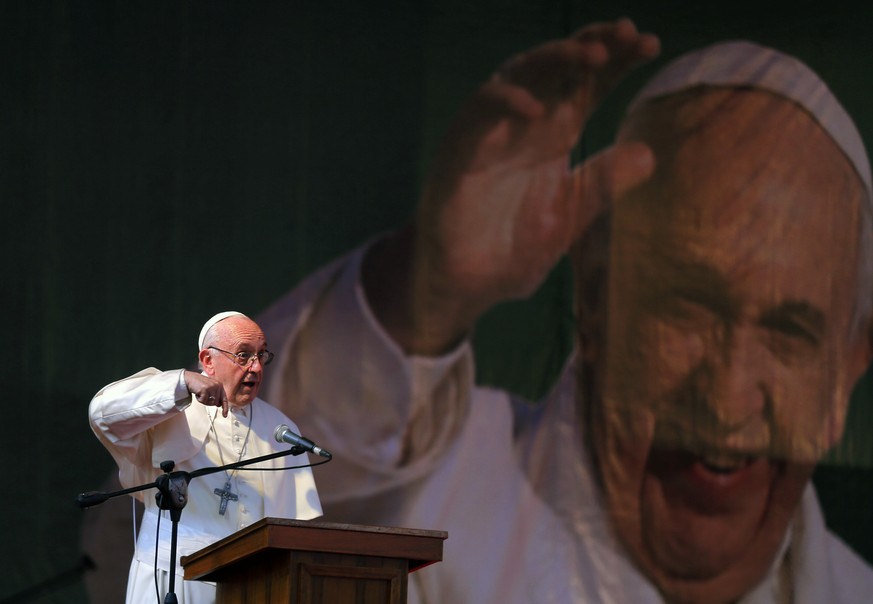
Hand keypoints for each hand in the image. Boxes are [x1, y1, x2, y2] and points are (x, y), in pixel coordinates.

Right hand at [183, 370, 228, 416]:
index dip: (225, 408)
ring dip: (204, 401)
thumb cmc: (199, 384)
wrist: (190, 378)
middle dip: (209, 402)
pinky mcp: (205, 389)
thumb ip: (215, 395)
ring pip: (210, 403)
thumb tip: (219, 405)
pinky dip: (199, 399)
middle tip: (204, 396)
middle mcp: (217, 386)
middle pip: (216, 403)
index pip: (224, 399)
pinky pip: (203, 401)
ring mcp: (212, 387)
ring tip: (201, 394)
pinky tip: (198, 393)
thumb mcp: (210, 388)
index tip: (225, 415)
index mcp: (220, 386)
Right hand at [364, 18, 658, 354]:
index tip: (651, 45)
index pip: (586, 84)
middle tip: (626, 33)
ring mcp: (490, 133)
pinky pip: (479, 112)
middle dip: (591, 44)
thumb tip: (649, 153)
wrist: (467, 286)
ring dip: (554, 58)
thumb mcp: (570, 217)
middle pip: (556, 66)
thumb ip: (602, 185)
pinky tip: (538, 110)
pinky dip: (506, 103)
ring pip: (518, 73)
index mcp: (553, 137)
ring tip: (593, 56)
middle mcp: (523, 126)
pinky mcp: (459, 151)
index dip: (617, 60)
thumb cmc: (513, 250)